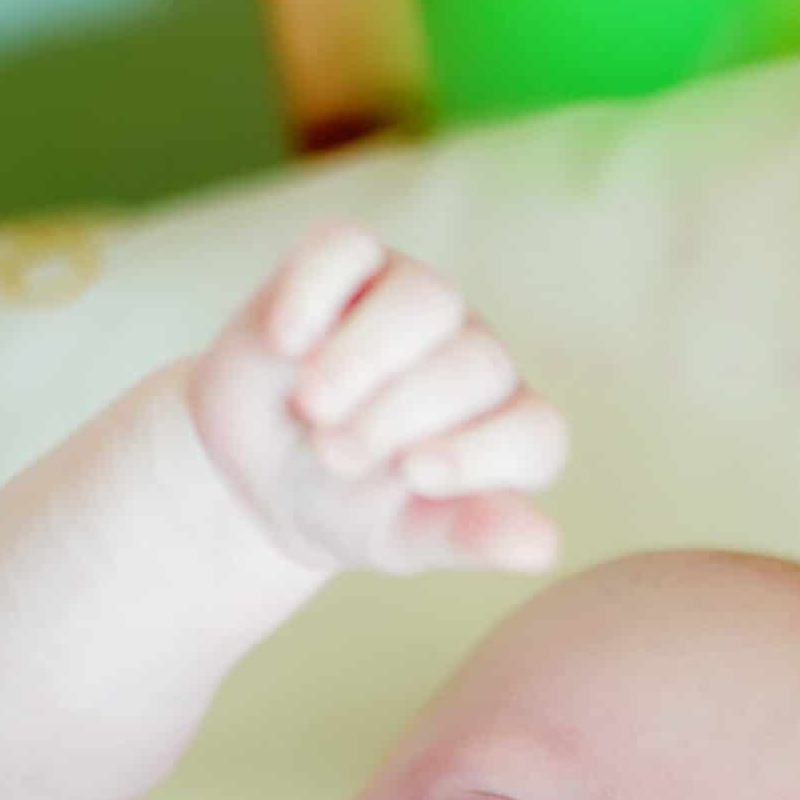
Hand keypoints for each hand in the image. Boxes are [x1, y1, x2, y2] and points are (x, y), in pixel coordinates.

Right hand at [186, 223, 567, 577]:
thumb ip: (468, 537)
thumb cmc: (346, 508)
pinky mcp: (348, 261)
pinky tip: (285, 341)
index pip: (535, 433)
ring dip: (366, 357)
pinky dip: (314, 291)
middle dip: (403, 412)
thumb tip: (542, 550)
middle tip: (336, 457)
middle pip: (478, 363)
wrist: (256, 475)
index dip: (484, 451)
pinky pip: (346, 249)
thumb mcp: (400, 539)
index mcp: (505, 432)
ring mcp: (415, 301)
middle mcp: (474, 358)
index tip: (415, 474)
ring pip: (423, 300)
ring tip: (313, 408)